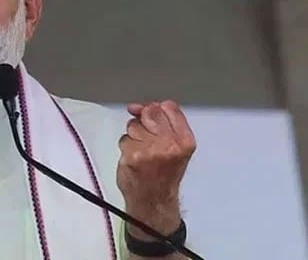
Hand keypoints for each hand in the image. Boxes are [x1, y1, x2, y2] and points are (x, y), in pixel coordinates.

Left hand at [117, 101, 195, 235]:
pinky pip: (124, 139)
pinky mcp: (133, 157)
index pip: (168, 107)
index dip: (156, 109)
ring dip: (134, 136)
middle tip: (147, 139)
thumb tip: (138, 107)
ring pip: (133, 125)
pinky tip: (134, 159)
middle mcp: (170, 144)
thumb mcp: (176, 147)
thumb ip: (164, 123)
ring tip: (142, 152)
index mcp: (184, 141)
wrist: (155, 200)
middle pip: (149, 113)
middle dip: (144, 121)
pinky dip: (126, 148)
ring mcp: (150, 150)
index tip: (153, 119)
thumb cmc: (164, 175)